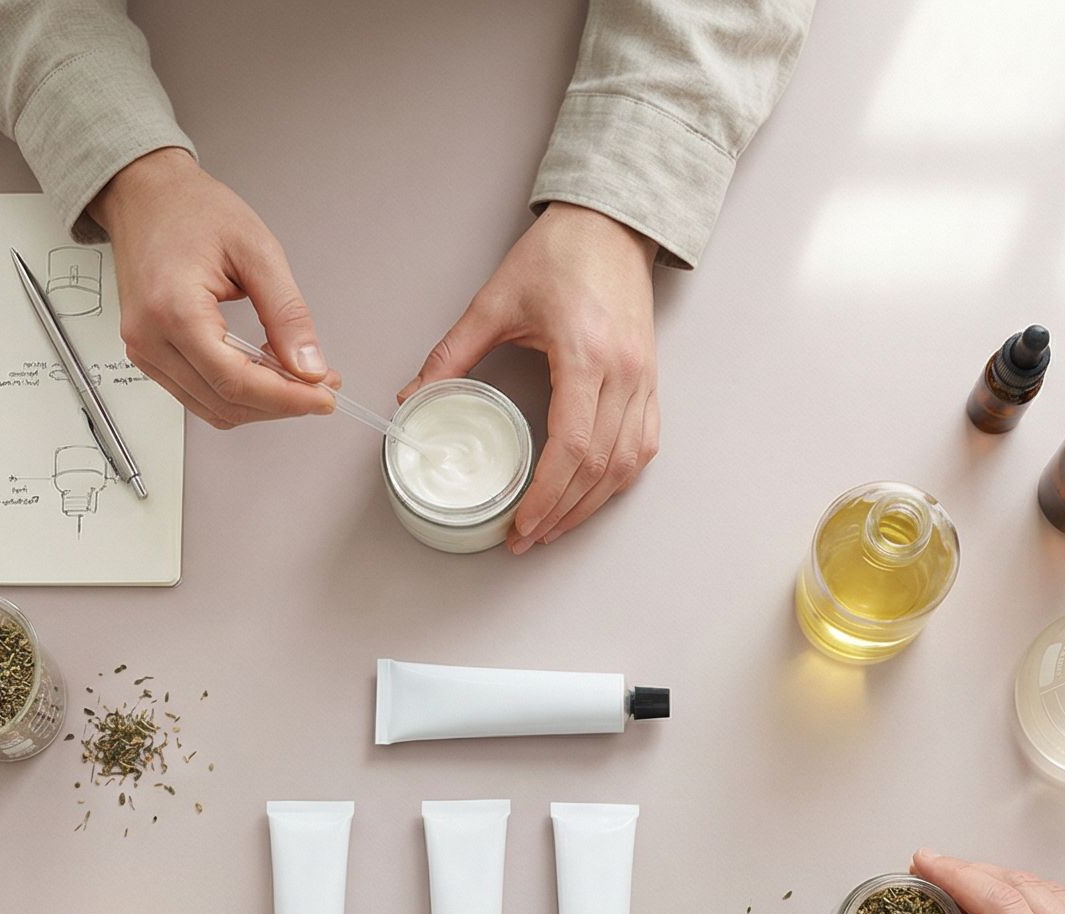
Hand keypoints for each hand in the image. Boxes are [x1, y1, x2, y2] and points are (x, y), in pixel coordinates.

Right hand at [93, 148, 337, 428]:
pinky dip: (237, 392)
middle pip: (225, 403)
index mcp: (173, 308)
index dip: (286, 399)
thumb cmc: (193, 210)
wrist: (147, 195)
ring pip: (212, 408)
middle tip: (320, 386)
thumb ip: (286, 314)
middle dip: (280, 404)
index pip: (236, 382)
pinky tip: (263, 371)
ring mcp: (143, 350)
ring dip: (260, 403)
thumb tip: (309, 368)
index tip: (324, 397)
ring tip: (296, 377)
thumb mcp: (257, 251)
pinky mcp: (148, 354)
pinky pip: (198, 394)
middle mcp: (149, 338)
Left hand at [402, 202, 657, 552]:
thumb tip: (413, 399)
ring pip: (626, 465)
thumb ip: (452, 354)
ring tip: (555, 528)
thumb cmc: (561, 254)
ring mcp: (644, 379)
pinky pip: (644, 445)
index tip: (521, 523)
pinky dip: (618, 479)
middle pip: (599, 466)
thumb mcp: (494, 301)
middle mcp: (623, 373)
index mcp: (584, 354)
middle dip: (562, 513)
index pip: (571, 446)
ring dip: (591, 505)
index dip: (546, 495)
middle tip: (527, 538)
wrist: (611, 223)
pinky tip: (592, 495)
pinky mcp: (652, 381)